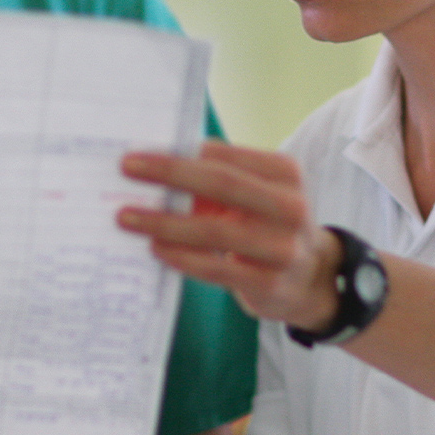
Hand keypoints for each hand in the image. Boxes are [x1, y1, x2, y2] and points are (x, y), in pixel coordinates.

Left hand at [117, 143, 343, 330]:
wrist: (309, 279)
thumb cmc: (266, 224)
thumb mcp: (255, 194)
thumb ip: (217, 176)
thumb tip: (156, 161)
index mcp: (285, 173)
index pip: (225, 156)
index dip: (180, 153)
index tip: (138, 151)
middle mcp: (291, 207)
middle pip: (222, 184)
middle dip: (169, 174)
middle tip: (126, 168)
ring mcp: (283, 248)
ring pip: (214, 231)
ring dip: (164, 222)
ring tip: (126, 217)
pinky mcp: (269, 283)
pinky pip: (215, 268)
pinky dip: (181, 257)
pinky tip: (154, 248)